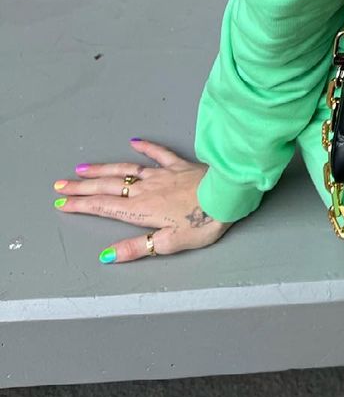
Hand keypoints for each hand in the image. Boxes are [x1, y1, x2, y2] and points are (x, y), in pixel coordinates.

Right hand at [52, 137, 234, 262]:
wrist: (229, 194)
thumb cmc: (203, 222)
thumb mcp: (170, 243)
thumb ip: (137, 248)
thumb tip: (107, 256)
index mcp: (141, 209)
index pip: (104, 207)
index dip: (81, 205)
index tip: (61, 202)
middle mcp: (147, 188)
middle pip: (108, 187)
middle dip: (82, 187)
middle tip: (60, 185)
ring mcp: (162, 174)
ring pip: (126, 168)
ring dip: (103, 168)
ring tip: (83, 168)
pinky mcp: (180, 165)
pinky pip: (159, 153)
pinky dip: (146, 146)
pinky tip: (134, 141)